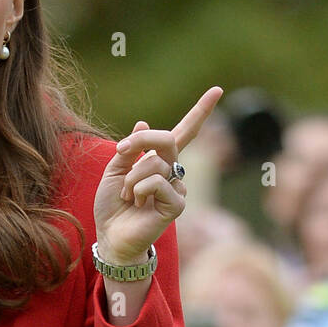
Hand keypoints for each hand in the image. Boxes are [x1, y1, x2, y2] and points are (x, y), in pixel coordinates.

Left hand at [93, 87, 223, 261]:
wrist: (110, 235)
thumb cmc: (112, 206)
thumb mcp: (114, 170)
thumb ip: (129, 149)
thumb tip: (143, 122)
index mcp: (160, 160)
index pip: (185, 132)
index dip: (201, 112)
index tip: (217, 90)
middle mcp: (173, 171)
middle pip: (168, 139)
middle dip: (141, 140)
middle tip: (121, 152)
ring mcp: (177, 187)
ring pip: (155, 163)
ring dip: (132, 178)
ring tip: (129, 197)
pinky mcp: (178, 204)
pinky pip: (157, 182)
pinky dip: (140, 190)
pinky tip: (139, 205)